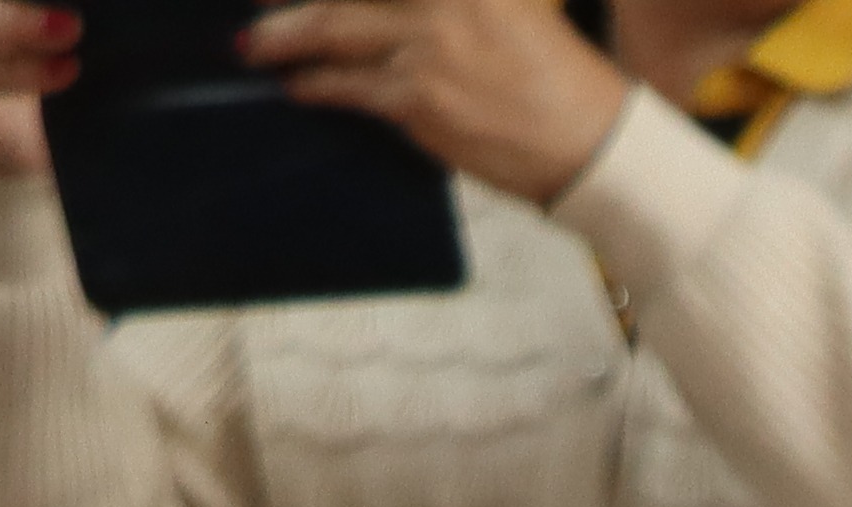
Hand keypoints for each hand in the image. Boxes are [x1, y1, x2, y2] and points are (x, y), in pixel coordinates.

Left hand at [230, 0, 636, 199]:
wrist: (595, 147)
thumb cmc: (564, 81)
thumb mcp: (518, 10)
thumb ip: (467, 6)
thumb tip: (399, 17)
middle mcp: (445, 0)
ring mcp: (428, 44)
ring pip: (331, 26)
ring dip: (284, 34)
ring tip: (256, 43)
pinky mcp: (418, 97)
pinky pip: (348, 86)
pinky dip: (316, 85)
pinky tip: (298, 86)